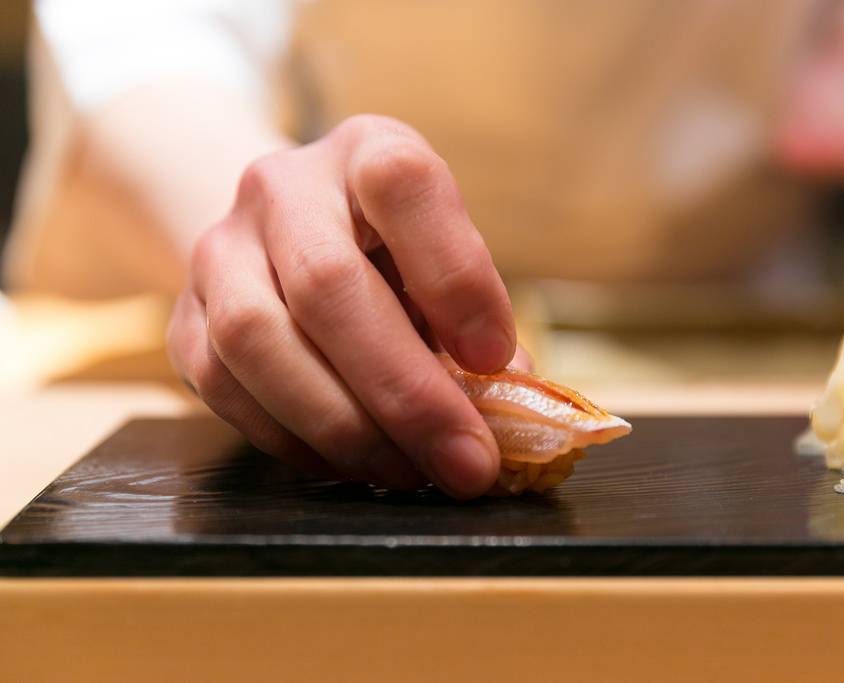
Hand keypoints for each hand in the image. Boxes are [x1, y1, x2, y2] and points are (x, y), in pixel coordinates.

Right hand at [167, 115, 517, 497]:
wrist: (284, 236)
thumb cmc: (390, 254)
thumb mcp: (442, 258)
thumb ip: (475, 322)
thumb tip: (503, 415)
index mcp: (365, 152)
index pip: (402, 183)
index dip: (453, 277)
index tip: (493, 359)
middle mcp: (281, 188)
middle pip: (326, 283)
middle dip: (404, 391)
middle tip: (464, 461)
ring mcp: (219, 250)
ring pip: (257, 340)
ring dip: (344, 426)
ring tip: (409, 471)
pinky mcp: (181, 318)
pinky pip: (223, 389)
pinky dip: (296, 440)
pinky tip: (353, 462)